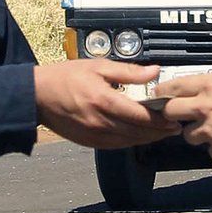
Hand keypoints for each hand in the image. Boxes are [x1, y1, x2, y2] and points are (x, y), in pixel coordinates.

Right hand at [35, 61, 181, 148]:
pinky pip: (116, 145)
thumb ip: (129, 71)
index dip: (160, 120)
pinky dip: (131, 142)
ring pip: (128, 142)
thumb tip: (154, 72)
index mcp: (104, 101)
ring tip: (162, 133)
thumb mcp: (98, 67)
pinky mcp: (88, 142)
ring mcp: (94, 135)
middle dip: (159, 132)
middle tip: (174, 127)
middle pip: (138, 132)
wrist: (36, 96)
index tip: (173, 117)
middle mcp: (100, 122)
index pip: (140, 116)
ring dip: (147, 139)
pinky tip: (139, 136)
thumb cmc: (65, 77)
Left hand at [159, 71, 211, 162]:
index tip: (160, 94)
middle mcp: (204, 107)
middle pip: (170, 111)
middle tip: (180, 114)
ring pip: (188, 135)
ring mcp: (210, 130)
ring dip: (198, 132)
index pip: (173, 86)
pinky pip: (210, 150)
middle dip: (172, 113)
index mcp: (209, 85)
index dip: (163, 91)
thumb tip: (204, 87)